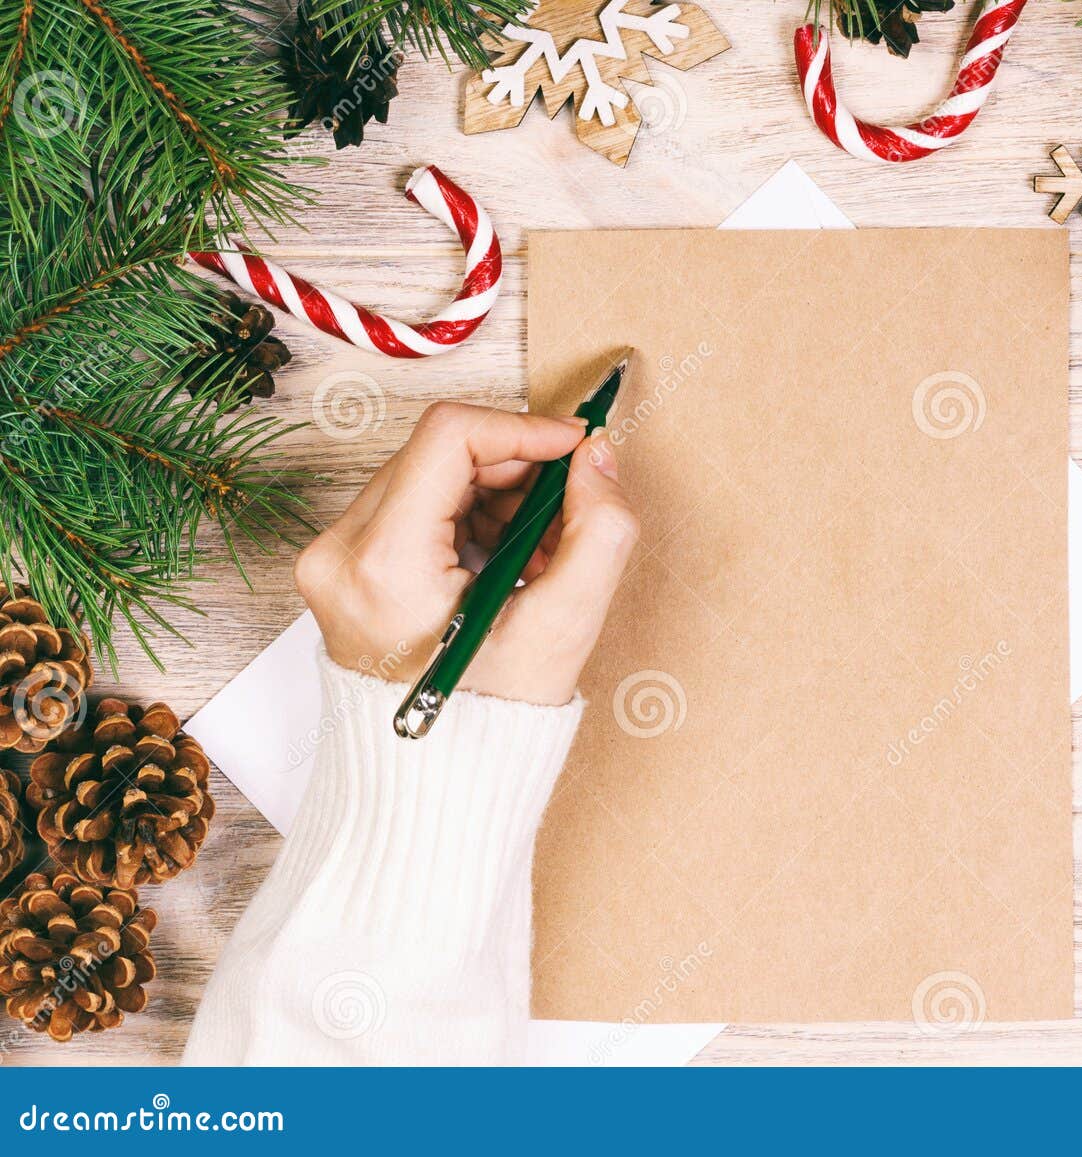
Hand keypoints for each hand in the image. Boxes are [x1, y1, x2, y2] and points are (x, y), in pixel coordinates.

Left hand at [294, 401, 638, 705]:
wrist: (433, 779)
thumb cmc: (494, 718)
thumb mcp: (566, 627)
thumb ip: (601, 530)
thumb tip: (597, 456)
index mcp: (384, 566)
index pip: (449, 437)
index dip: (524, 429)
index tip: (576, 448)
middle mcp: (339, 554)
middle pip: (437, 451)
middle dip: (515, 467)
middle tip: (566, 510)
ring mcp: (332, 558)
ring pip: (426, 473)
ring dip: (494, 492)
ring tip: (537, 549)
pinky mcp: (341, 564)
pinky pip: (412, 503)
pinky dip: (467, 514)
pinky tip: (504, 558)